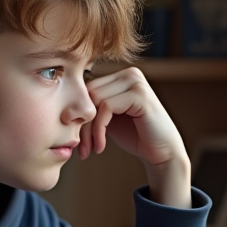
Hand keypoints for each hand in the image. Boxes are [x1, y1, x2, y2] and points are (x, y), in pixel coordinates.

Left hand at [79, 67, 191, 207]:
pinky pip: (106, 107)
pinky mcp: (139, 94)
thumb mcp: (109, 118)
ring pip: (95, 100)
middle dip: (82, 124)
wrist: (162, 153)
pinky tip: (101, 147)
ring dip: (89, 130)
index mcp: (122, 76)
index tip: (77, 140)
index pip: (88, 89)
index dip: (79, 115)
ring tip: (92, 149)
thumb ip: (93, 107)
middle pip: (89, 93)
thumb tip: (64, 106)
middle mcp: (130, 73)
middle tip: (82, 149)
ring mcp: (136, 81)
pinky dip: (99, 129)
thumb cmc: (136, 136)